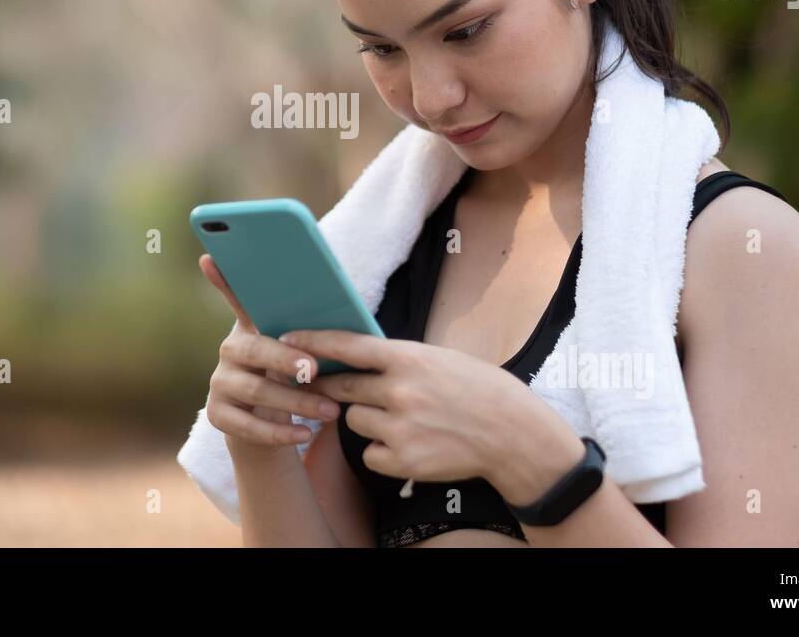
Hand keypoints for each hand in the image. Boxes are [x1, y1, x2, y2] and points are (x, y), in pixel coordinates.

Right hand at [197, 255, 342, 453]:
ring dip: (296, 402)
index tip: (210, 257)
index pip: (236, 298)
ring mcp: (220, 382)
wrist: (272, 428)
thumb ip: (315, 338)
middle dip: (286, 359)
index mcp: (252, 327)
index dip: (222, 279)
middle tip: (316, 369)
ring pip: (256, 391)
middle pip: (253, 350)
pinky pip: (247, 426)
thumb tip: (352, 324)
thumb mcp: (304, 357)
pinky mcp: (218, 415)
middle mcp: (230, 350)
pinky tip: (306, 433)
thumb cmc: (297, 381)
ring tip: (331, 411)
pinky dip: (280, 433)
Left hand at [283, 328, 547, 484]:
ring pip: (354, 421)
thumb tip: (357, 356)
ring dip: (368, 420)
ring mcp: (399, 427)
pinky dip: (382, 451)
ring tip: (403, 420)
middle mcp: (399, 391)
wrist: (512, 434)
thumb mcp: (438, 358)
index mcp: (409, 358)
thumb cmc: (477, 389)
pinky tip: (410, 444)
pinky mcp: (402, 460)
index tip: (286, 338)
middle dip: (331, 386)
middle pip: (340, 387)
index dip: (312, 341)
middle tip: (329, 386)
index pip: (347, 345)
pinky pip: (369, 453)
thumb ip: (398, 359)